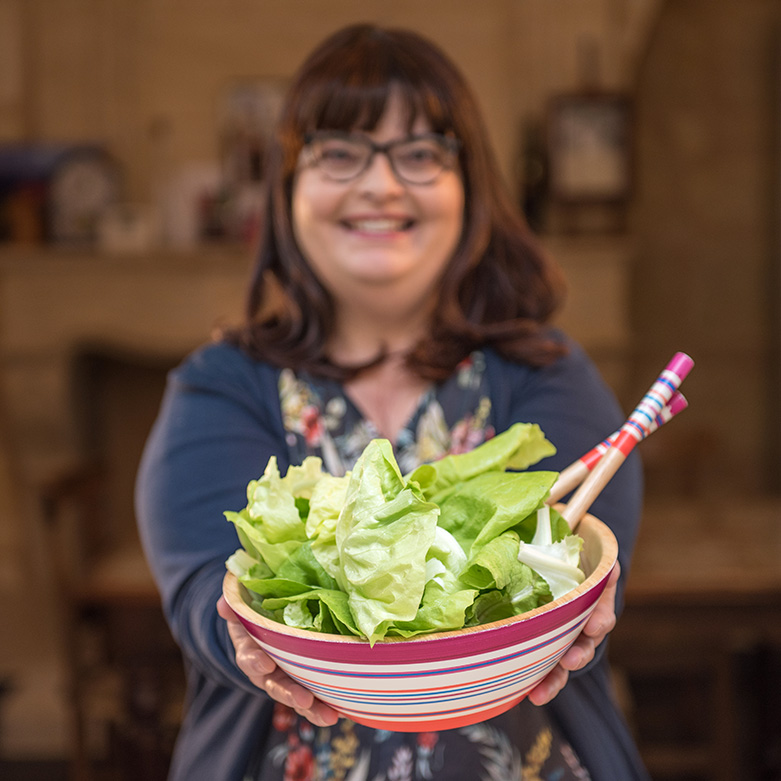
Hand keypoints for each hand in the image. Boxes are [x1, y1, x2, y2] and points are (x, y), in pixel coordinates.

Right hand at [216, 596, 339, 726]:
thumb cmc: (255, 614)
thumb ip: (235, 607)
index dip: (255, 663)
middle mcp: (268, 671)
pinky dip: (327, 703)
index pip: (249, 659)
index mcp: (250, 652)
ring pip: (298, 697)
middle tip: (303, 700)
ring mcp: (287, 678)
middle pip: (277, 686)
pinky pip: (316, 695)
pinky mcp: (306, 681)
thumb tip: (223, 603)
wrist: (268, 625)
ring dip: (313, 709)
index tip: (265, 664)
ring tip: (329, 716)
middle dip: (290, 694)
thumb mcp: (243, 607)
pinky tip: (343, 710)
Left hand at [526, 561, 620, 705]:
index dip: (599, 622)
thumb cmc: (576, 566)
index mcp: (593, 609)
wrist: (555, 570)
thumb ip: (602, 568)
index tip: (594, 626)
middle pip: (582, 649)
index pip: (601, 618)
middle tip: (570, 660)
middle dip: (578, 656)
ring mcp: (560, 643)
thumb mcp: (592, 563)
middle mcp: (580, 632)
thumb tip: (610, 571)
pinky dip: (534, 682)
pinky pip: (539, 667)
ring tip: (540, 693)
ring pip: (560, 666)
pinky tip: (524, 694)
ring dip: (553, 680)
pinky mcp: (539, 648)